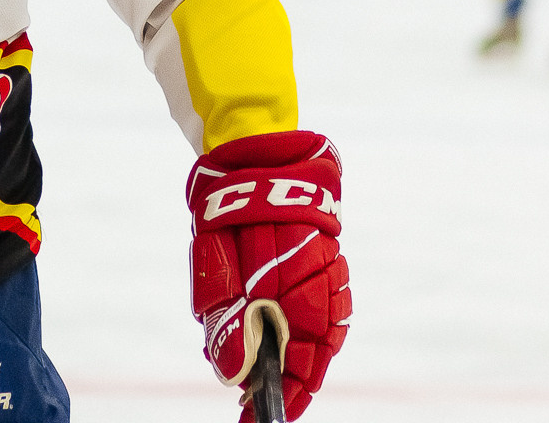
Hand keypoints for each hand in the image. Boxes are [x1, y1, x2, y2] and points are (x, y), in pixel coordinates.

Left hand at [188, 130, 349, 418]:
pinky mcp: (331, 260)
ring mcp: (331, 274)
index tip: (256, 416)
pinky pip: (328, 309)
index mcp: (297, 292)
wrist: (258, 152)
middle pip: (313, 356)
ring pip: (322, 336)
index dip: (279, 396)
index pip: (297, 366)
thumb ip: (229, 320)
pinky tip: (290, 340)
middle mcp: (322, 289)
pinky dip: (310, 332)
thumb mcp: (216, 265)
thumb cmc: (229, 208)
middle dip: (288, 384)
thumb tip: (235, 376)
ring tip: (273, 382)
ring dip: (300, 361)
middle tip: (258, 403)